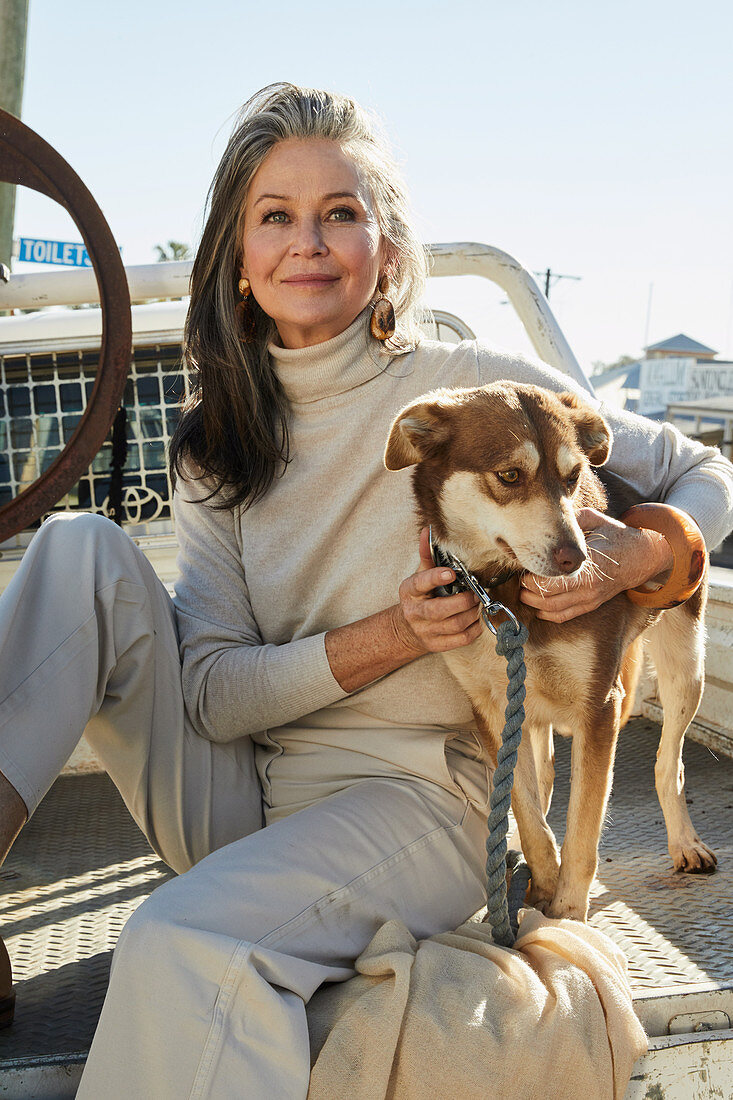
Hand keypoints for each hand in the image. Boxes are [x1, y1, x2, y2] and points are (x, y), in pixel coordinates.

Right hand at [390, 527, 482, 654]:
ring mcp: (425, 631)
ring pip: (455, 625)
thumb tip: (428, 529)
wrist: (409, 628)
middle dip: (463, 601)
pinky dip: (474, 628)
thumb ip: (427, 554)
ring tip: (478, 604)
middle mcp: (414, 612)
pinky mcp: (437, 645)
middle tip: (475, 593)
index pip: (420, 583)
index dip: (436, 577)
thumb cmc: (421, 596)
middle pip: (440, 610)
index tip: (451, 573)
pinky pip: (462, 639)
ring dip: (472, 613)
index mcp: (409, 591)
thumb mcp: (420, 575)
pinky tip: (476, 618)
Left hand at [519, 508, 673, 622]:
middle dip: (528, 589)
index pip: (554, 577)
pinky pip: (563, 616)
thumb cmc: (617, 537)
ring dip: (533, 602)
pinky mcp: (591, 605)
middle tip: (520, 578)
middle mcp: (590, 585)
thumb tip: (551, 516)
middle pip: (548, 596)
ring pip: (552, 610)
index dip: (534, 574)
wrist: (642, 557)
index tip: (526, 563)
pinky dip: (546, 613)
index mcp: (590, 564)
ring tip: (524, 591)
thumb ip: (574, 519)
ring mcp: (590, 598)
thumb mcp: (597, 521)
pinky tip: (537, 605)